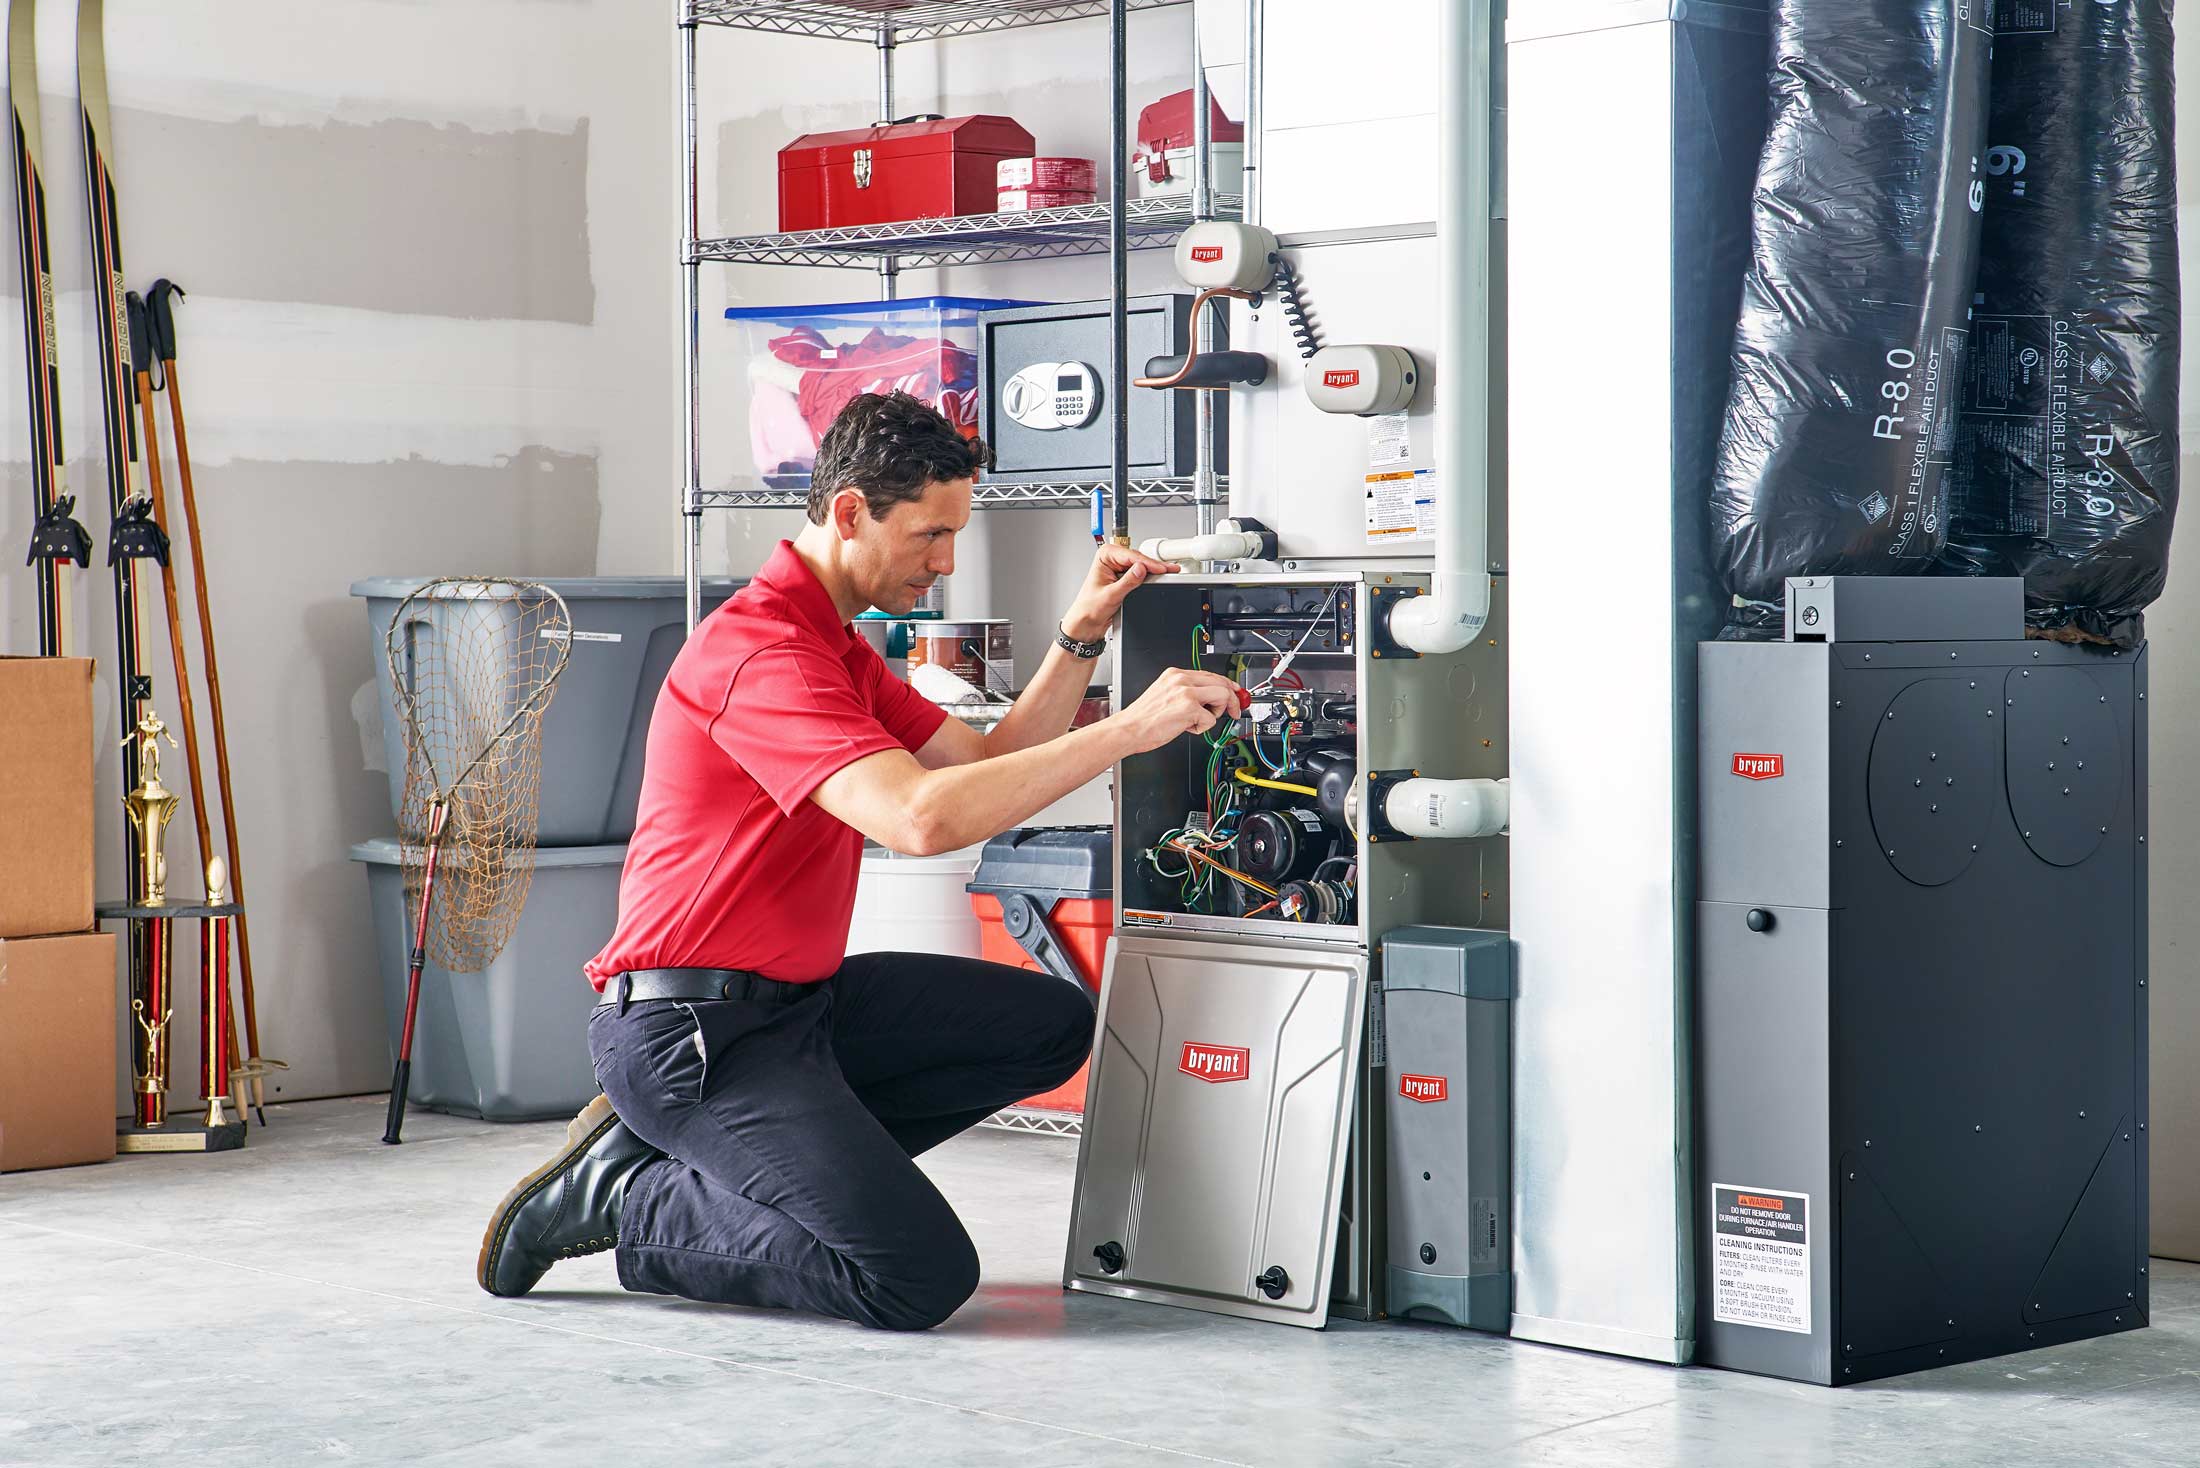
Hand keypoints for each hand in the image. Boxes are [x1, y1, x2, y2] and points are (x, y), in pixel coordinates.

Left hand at [1061, 544, 1177, 642]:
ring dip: (1154, 571)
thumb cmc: (1089, 608)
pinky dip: (1150, 577)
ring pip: (1142, 565)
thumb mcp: (1111, 595)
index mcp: (1104, 556)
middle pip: (1138, 559)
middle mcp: (1111, 558)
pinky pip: (1141, 574)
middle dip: (1154, 566)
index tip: (1162, 569)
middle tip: (1171, 570)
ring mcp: (1118, 567)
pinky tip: (1159, 578)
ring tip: (1169, 573)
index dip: (1148, 563)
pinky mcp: (1124, 576)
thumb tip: (1141, 570)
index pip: (1130, 556)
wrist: (1086, 622)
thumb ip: (1128, 582)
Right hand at [1116, 668, 1243, 752]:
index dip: (1226, 685)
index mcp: (1175, 674)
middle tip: (1235, 711)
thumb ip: (1186, 692)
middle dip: (1232, 699)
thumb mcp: (1165, 695)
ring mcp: (1186, 692)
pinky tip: (1185, 728)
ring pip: (1222, 696)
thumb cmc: (1143, 719)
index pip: (1210, 675)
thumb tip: (1210, 699)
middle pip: (1221, 682)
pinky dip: (1201, 728)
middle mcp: (1181, 679)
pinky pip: (1210, 719)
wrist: (1129, 729)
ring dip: (1216, 713)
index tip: (1235, 693)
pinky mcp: (1189, 708)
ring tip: (1197, 720)